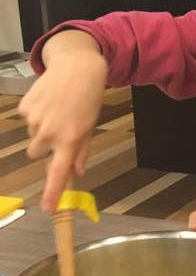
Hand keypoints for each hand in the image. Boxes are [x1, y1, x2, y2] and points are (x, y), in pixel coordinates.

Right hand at [18, 51, 107, 211]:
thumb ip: (82, 151)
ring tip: (57, 111)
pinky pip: (27, 119)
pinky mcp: (25, 107)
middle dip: (45, 146)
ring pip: (32, 135)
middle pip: (37, 153)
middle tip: (59, 129)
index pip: (58, 172)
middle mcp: (50, 132)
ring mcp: (35, 119)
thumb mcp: (90, 125)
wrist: (78, 67)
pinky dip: (36, 114)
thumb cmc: (88, 99)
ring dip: (41, 129)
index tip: (47, 208)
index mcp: (70, 139)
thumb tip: (77, 173)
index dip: (52, 191)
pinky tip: (48, 101)